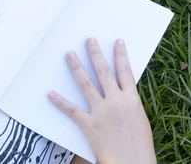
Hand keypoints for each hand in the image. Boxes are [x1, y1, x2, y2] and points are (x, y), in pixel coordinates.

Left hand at [48, 38, 156, 163]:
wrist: (132, 163)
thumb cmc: (139, 144)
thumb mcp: (139, 118)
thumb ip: (129, 103)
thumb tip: (121, 91)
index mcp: (132, 100)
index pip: (126, 71)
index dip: (121, 55)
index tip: (117, 41)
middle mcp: (116, 102)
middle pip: (104, 72)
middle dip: (95, 54)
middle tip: (89, 40)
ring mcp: (102, 112)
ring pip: (86, 84)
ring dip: (77, 68)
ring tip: (70, 54)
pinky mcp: (90, 125)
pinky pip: (72, 110)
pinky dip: (60, 102)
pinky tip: (51, 93)